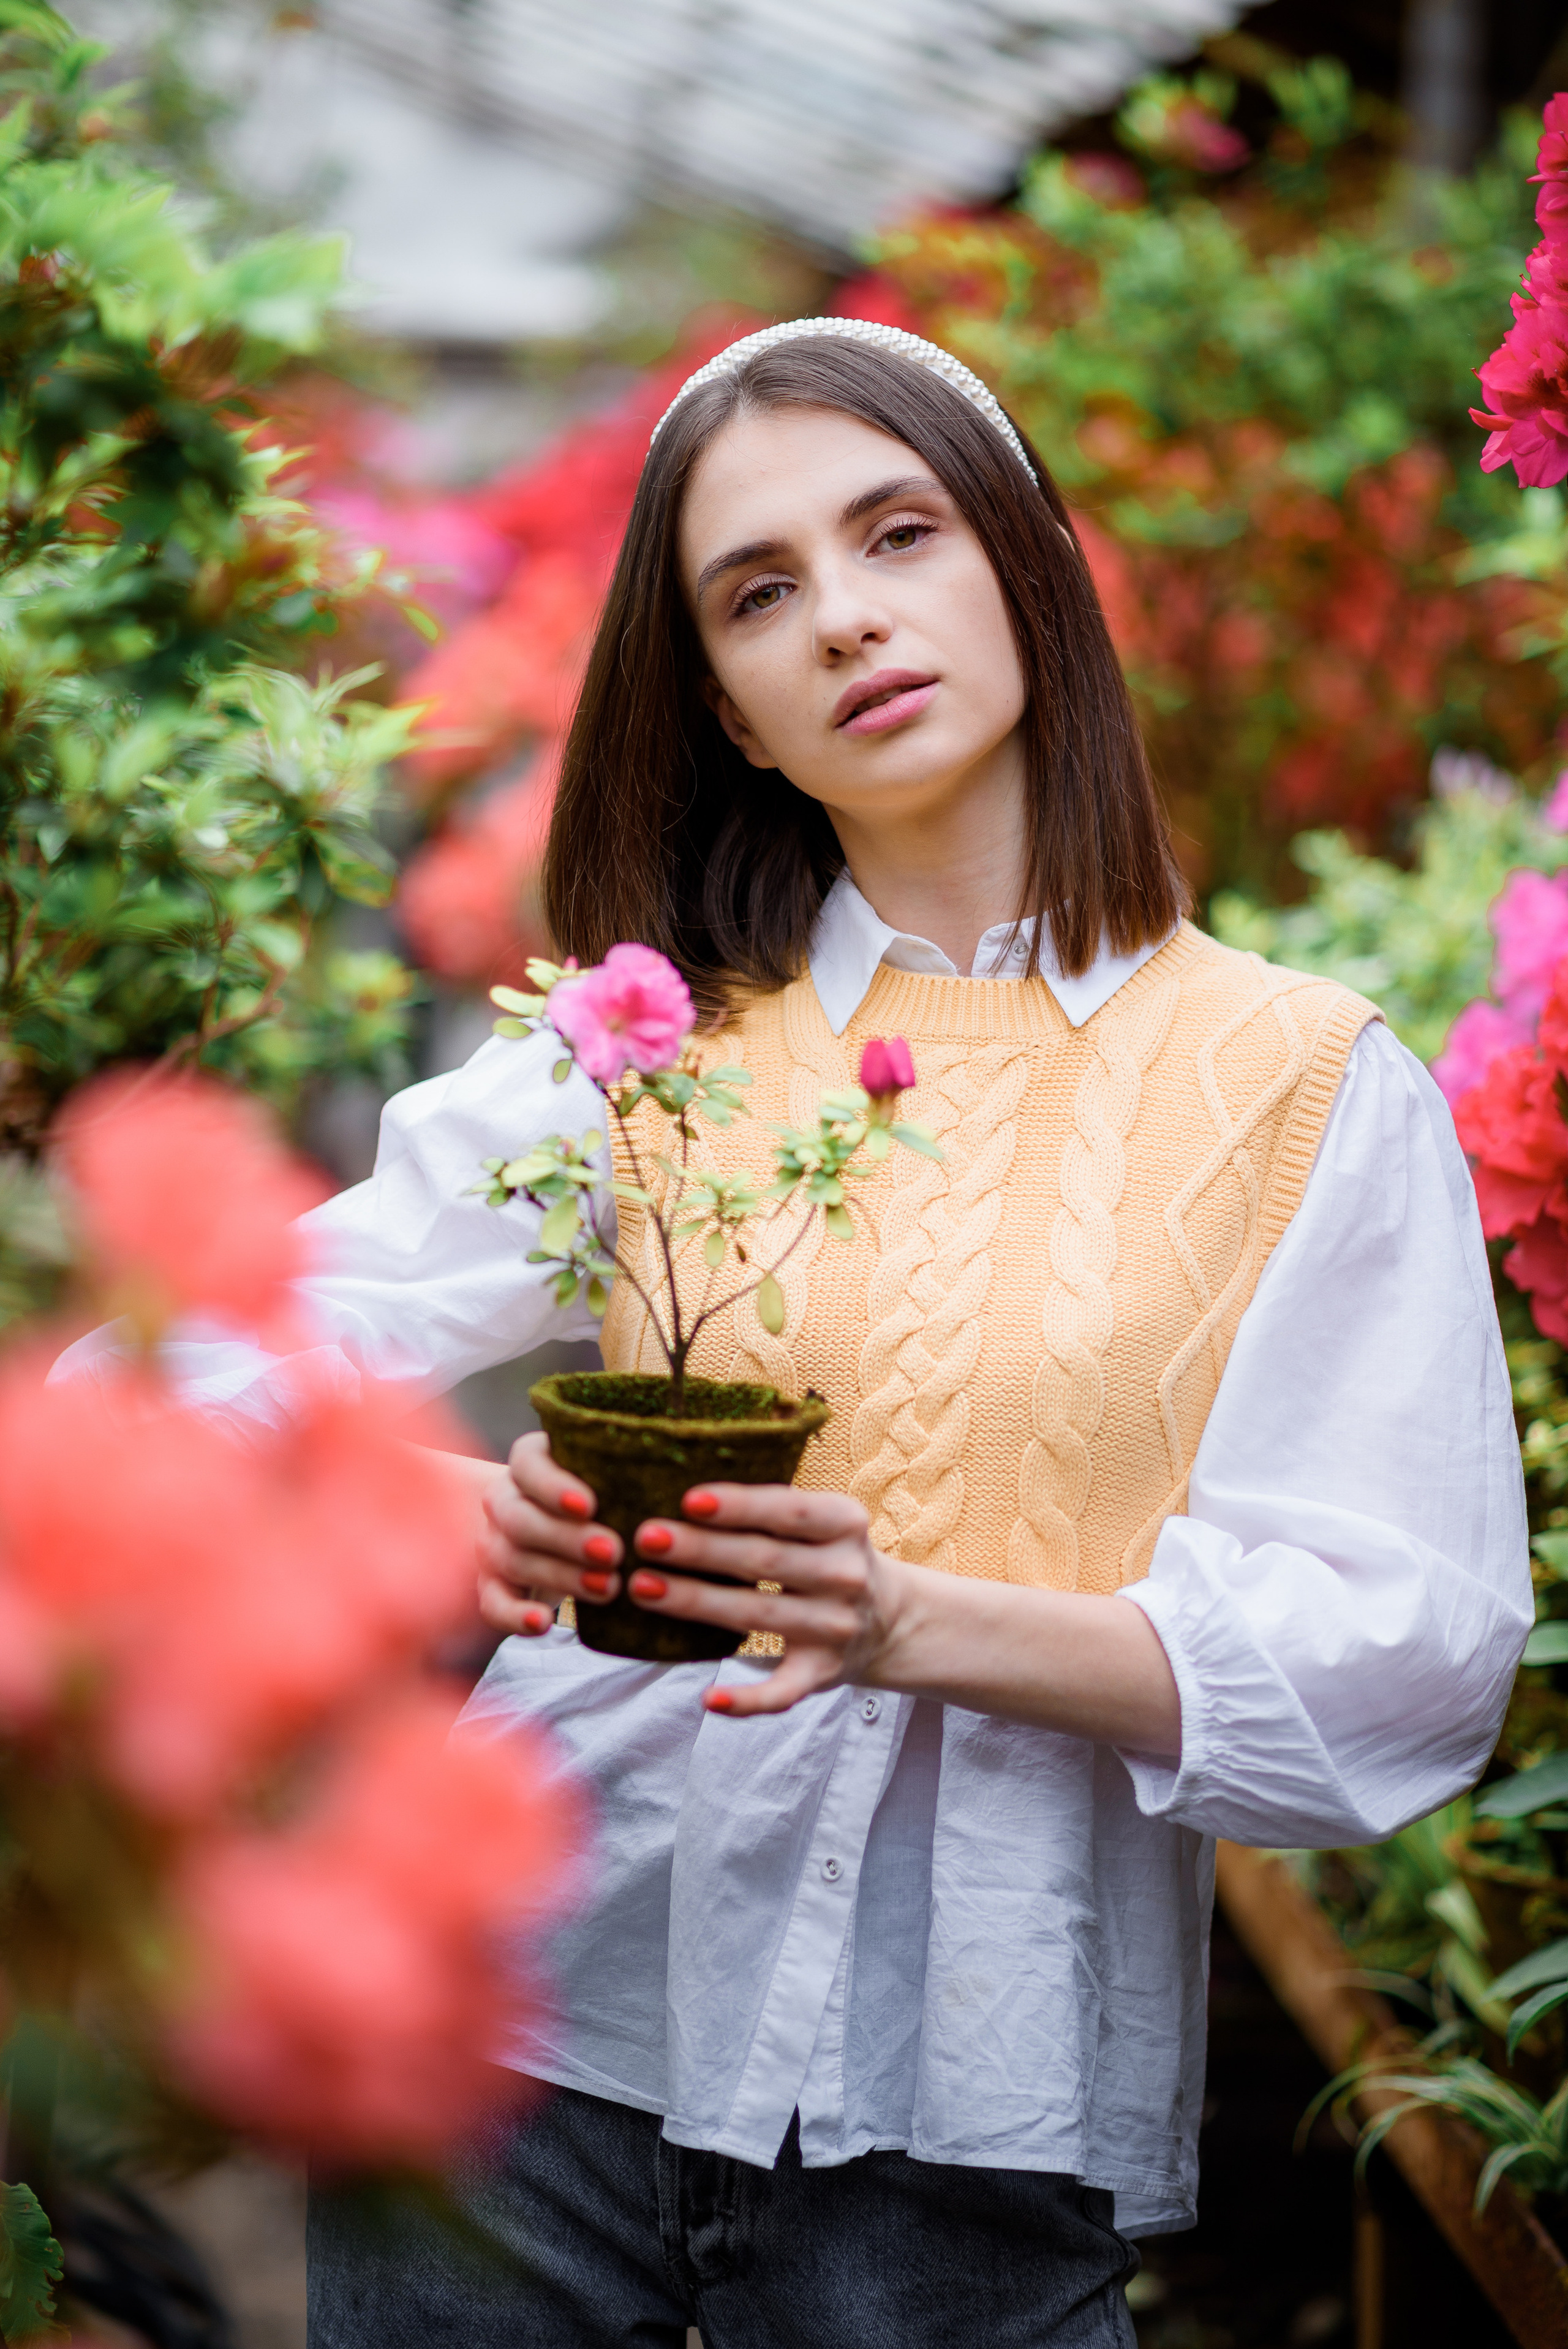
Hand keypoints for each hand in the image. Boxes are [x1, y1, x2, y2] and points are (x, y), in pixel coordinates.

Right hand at [477, 1430, 626, 1637]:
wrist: (551, 1527)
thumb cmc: (598, 1494)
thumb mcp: (606, 1475)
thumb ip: (624, 1471)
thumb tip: (677, 1480)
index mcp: (528, 1463)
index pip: (527, 1464)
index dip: (553, 1486)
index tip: (589, 1505)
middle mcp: (503, 1500)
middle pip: (520, 1518)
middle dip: (566, 1538)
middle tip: (613, 1553)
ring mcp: (494, 1544)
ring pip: (515, 1560)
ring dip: (561, 1576)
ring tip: (608, 1587)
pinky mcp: (492, 1585)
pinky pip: (493, 1603)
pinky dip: (515, 1616)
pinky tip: (541, 1623)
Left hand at [625, 1485, 909, 1715]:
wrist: (889, 1619)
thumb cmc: (827, 1556)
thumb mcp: (821, 1521)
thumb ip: (771, 1508)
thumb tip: (688, 1497)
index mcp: (845, 1524)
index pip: (789, 1510)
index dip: (739, 1505)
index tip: (688, 1500)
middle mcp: (845, 1575)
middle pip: (763, 1561)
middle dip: (699, 1550)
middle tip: (645, 1539)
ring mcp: (834, 1628)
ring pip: (757, 1615)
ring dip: (696, 1603)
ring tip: (643, 1588)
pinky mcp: (822, 1673)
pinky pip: (781, 1692)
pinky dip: (746, 1700)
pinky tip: (708, 1698)